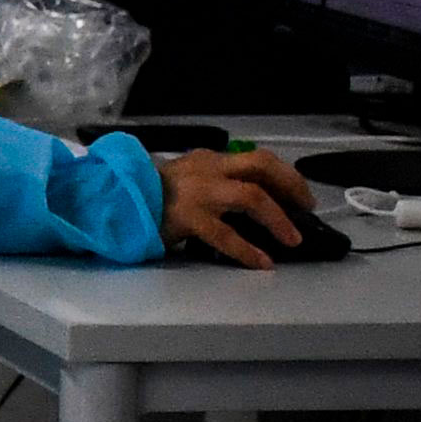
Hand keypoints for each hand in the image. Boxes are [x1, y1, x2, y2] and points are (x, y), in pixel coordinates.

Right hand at [158, 149, 318, 268]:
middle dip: (291, 185)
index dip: (285, 175)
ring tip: (293, 239)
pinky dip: (248, 251)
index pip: (256, 159)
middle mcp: (208, 170)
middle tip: (306, 207)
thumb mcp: (186, 178)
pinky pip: (225, 235)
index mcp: (209, 160)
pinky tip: (262, 263)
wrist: (114, 203)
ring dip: (278, 218)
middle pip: (262, 165)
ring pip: (251, 196)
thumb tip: (254, 199)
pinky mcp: (188, 217)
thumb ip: (215, 181)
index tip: (299, 194)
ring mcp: (199, 193)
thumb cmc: (150, 196)